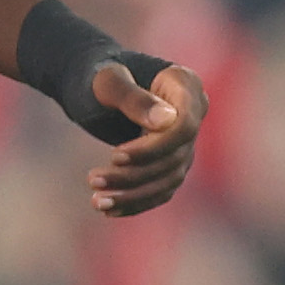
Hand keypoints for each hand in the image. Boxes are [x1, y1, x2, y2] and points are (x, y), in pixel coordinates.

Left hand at [86, 62, 204, 216]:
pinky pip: (161, 187)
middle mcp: (193, 113)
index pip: (183, 127)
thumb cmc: (97, 74)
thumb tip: (167, 120)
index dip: (153, 148)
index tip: (115, 156)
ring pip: (168, 178)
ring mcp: (185, 140)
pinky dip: (136, 201)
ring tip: (97, 201)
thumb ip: (132, 97)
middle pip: (174, 157)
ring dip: (132, 195)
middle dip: (133, 175)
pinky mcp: (172, 160)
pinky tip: (109, 210)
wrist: (91, 82)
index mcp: (184, 84)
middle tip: (92, 181)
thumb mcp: (107, 81)